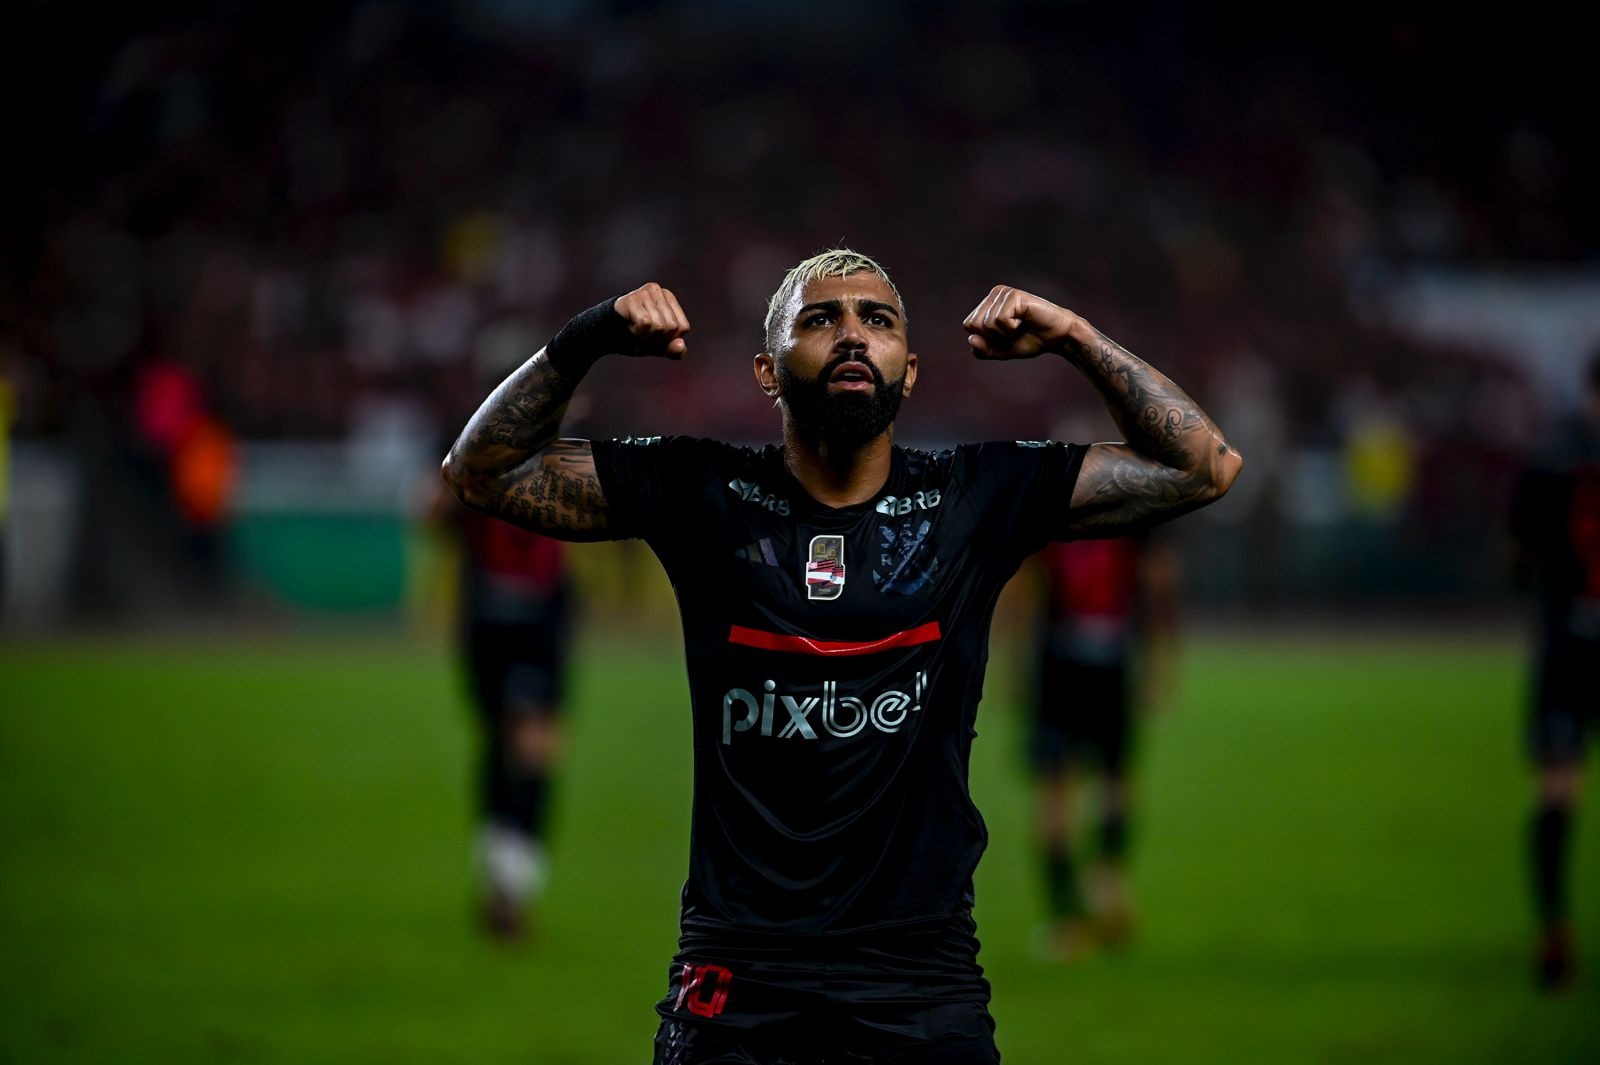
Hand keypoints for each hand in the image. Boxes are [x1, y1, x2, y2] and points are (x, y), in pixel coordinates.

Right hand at [614, 282, 690, 358]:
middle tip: (640, 335)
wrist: (603, 336)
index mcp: (669, 298)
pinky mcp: (631, 299)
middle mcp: (658, 291)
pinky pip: (646, 324)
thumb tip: (681, 346)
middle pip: (671, 327)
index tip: (652, 336)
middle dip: (656, 340)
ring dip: (646, 338)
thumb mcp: (657, 346)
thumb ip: (673, 349)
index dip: (668, 340)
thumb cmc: (633, 337)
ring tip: (634, 331)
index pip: (683, 328)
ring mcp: (645, 293)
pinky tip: (629, 328)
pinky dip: (639, 333)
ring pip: (660, 327)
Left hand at [962, 286, 1082, 359]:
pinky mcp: (1014, 295)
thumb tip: (970, 339)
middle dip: (994, 336)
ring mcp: (1004, 293)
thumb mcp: (1001, 350)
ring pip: (986, 324)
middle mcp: (994, 294)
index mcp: (987, 304)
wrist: (1056, 338)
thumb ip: (983, 350)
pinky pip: (1000, 320)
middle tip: (1013, 331)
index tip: (1005, 335)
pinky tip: (1024, 321)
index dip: (987, 338)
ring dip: (1005, 333)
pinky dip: (1012, 328)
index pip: (968, 325)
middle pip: (974, 325)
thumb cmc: (1030, 340)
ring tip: (1020, 325)